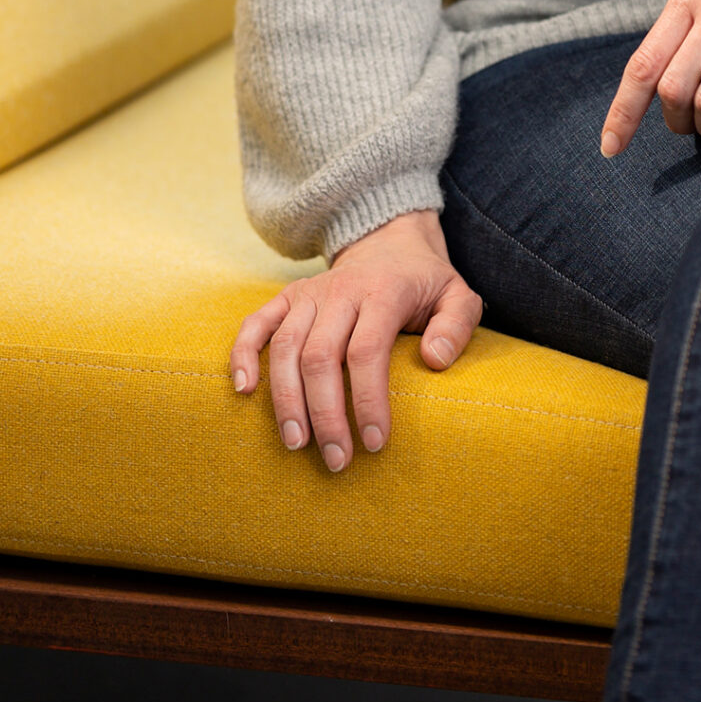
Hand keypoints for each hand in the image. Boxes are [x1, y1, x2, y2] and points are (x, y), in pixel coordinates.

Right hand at [228, 208, 481, 469]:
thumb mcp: (458, 295)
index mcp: (384, 292)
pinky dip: (243, 354)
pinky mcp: (287, 296)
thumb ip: (457, 325)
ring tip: (296, 444)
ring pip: (285, 347)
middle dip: (325, 414)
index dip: (367, 400)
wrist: (389, 241)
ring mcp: (310, 293)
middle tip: (337, 460)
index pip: (367, 351)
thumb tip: (434, 361)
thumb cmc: (424, 283)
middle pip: (320, 356)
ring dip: (285, 399)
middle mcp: (341, 290)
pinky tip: (243, 392)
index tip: (375, 443)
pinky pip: (256, 323)